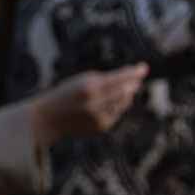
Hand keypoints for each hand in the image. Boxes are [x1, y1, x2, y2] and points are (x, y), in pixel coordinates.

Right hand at [31, 63, 147, 148]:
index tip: (144, 68)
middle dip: (134, 83)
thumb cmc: (67, 93)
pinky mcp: (101, 126)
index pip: (118, 79)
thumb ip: (104, 78)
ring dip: (128, 94)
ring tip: (128, 87)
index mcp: (89, 88)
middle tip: (139, 76)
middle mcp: (96, 103)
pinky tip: (116, 100)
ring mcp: (99, 117)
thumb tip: (130, 78)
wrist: (50, 117)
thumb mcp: (82, 80)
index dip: (133, 73)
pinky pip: (117, 113)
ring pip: (123, 103)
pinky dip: (119, 106)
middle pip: (125, 91)